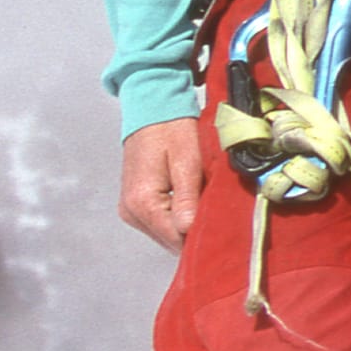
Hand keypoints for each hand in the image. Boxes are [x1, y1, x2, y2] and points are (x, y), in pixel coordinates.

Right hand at [120, 120, 204, 251]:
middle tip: (215, 211)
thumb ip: (187, 198)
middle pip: (170, 240)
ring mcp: (130, 211)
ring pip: (166, 234)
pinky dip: (176, 217)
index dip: (200, 234)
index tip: (220, 224)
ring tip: (202, 201)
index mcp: (142, 202)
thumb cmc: (172, 130)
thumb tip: (188, 230)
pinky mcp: (133, 207)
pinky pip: (160, 223)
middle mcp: (131, 212)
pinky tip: (189, 200)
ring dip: (185, 224)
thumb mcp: (187, 161)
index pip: (175, 238)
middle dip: (194, 230)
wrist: (152, 109)